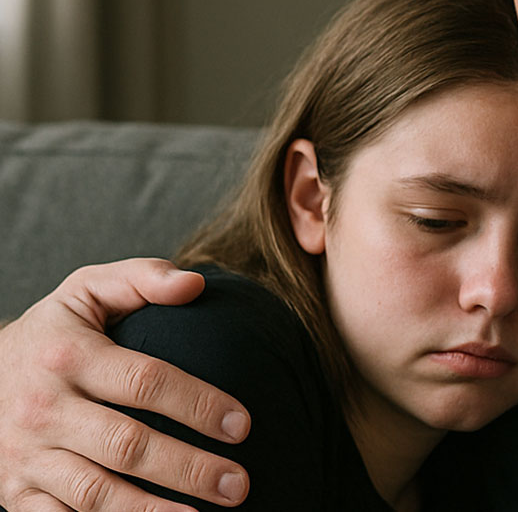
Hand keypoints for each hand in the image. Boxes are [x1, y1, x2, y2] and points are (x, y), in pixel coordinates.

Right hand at [0, 259, 250, 510]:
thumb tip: (195, 284)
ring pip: (95, 494)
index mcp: (68, 355)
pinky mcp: (15, 494)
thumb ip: (141, 278)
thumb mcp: (86, 292)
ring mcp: (26, 456)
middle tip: (239, 483)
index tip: (244, 425)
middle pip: (128, 446)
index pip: (146, 382)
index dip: (198, 404)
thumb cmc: (53, 334)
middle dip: (189, 468)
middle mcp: (43, 409)